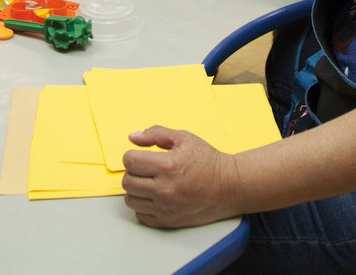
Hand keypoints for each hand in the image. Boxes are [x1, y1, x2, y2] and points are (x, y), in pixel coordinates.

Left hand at [122, 127, 238, 227]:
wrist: (228, 187)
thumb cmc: (208, 162)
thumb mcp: (184, 138)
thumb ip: (156, 134)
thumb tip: (133, 137)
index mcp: (168, 166)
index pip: (130, 162)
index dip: (133, 156)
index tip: (140, 156)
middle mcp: (164, 189)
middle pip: (127, 181)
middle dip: (134, 172)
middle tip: (146, 169)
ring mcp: (165, 208)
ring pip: (131, 199)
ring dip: (137, 189)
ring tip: (151, 182)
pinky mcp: (167, 221)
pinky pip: (140, 215)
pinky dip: (144, 205)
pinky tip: (155, 196)